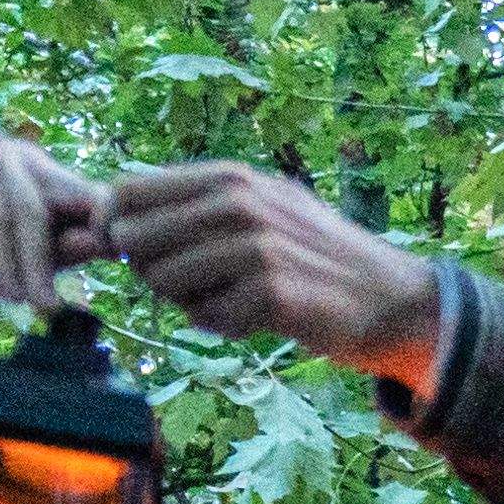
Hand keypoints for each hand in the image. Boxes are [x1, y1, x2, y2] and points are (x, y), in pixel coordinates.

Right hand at [0, 128, 103, 335]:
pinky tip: (5, 289)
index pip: (98, 198)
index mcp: (49, 182)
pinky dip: (1, 252)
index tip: (126, 269)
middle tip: (52, 309)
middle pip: (69, 202)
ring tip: (31, 306)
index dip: (113, 229)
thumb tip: (111, 244)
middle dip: (61, 259)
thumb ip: (60, 255)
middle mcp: (26, 160)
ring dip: (30, 263)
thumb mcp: (21, 271)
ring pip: (30, 209)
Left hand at [106, 161, 451, 369]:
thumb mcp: (262, 210)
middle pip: (134, 239)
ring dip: (187, 301)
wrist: (390, 297)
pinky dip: (224, 326)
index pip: (127, 191)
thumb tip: (115, 218)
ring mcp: (256, 247)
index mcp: (230, 177)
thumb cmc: (315, 257)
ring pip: (164, 281)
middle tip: (188, 285)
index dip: (112, 226)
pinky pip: (207, 319)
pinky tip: (256, 319)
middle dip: (147, 271)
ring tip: (228, 300)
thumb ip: (196, 207)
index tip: (128, 253)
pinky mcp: (271, 293)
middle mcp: (239, 203)